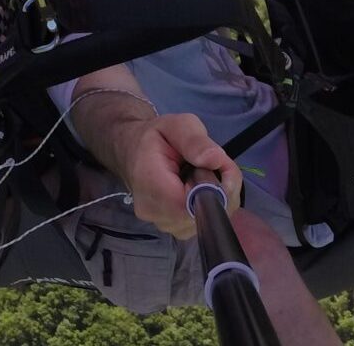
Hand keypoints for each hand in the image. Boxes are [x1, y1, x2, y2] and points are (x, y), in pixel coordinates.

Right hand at [109, 113, 242, 239]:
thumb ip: (195, 140)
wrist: (133, 151)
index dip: (214, 189)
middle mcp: (153, 210)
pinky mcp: (169, 228)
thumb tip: (215, 160)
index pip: (189, 204)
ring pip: (203, 221)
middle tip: (212, 165)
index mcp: (150, 181)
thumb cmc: (157, 136)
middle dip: (219, 191)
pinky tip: (200, 188)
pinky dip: (208, 206)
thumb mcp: (177, 125)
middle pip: (199, 215)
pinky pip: (198, 223)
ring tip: (202, 174)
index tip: (220, 165)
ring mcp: (160, 223)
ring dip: (215, 198)